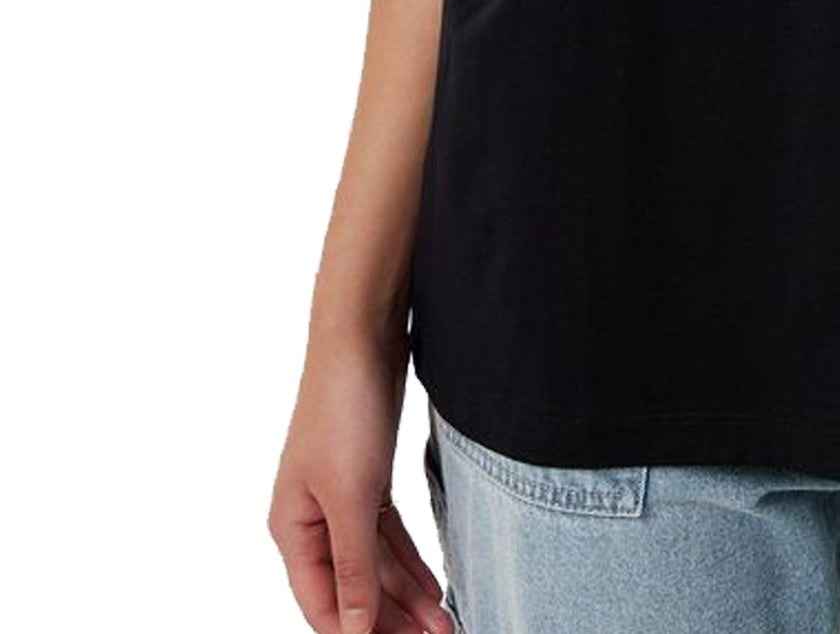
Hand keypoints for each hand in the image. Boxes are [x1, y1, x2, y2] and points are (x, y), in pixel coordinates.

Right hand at [268, 328, 453, 633]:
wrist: (363, 337)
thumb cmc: (344, 411)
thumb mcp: (351, 496)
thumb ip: (353, 565)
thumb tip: (352, 629)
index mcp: (292, 529)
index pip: (322, 603)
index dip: (356, 633)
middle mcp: (312, 519)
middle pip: (352, 587)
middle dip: (392, 619)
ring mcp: (341, 497)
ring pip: (375, 562)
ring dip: (408, 594)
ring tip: (445, 624)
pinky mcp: (370, 476)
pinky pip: (388, 534)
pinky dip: (410, 560)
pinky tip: (434, 584)